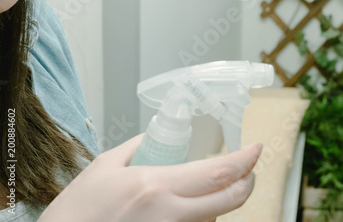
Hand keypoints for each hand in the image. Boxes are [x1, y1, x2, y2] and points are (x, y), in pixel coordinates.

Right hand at [38, 134, 262, 221]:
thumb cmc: (77, 210)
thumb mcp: (105, 166)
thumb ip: (138, 147)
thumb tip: (159, 138)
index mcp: (154, 186)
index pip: (216, 172)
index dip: (244, 160)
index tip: (256, 149)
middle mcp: (168, 215)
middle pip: (228, 200)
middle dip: (247, 183)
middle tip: (249, 171)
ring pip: (215, 219)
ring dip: (221, 202)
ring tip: (210, 189)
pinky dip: (203, 218)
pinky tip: (190, 208)